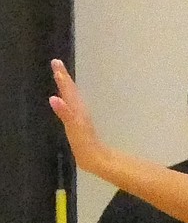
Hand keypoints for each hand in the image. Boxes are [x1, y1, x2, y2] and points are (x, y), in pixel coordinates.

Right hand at [48, 60, 108, 175]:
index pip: (68, 89)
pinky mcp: (80, 124)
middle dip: (63, 77)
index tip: (56, 62)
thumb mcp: (74, 128)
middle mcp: (79, 110)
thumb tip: (54, 98)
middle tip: (57, 63)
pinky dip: (68, 99)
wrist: (98, 159)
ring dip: (66, 86)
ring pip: (72, 97)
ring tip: (60, 76)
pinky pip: (72, 106)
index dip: (62, 76)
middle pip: (71, 90)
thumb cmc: (85, 145)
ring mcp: (80, 117)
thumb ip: (64, 113)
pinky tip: (65, 101)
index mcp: (77, 109)